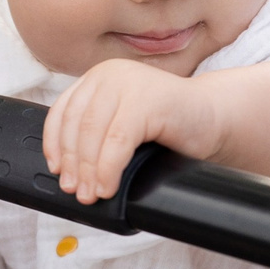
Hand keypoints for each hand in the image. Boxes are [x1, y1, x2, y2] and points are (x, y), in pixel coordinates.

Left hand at [43, 58, 222, 204]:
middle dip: (74, 164)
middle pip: (77, 126)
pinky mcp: (148, 100)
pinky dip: (109, 169)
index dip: (55, 144)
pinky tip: (109, 186)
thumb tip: (68, 170)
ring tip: (92, 194)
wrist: (214, 118)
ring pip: (94, 134)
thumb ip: (96, 134)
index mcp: (98, 78)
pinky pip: (118, 141)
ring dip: (89, 171)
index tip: (58, 169)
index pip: (63, 111)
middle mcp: (109, 74)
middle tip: (76, 190)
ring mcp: (129, 83)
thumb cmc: (169, 126)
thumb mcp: (122, 124)